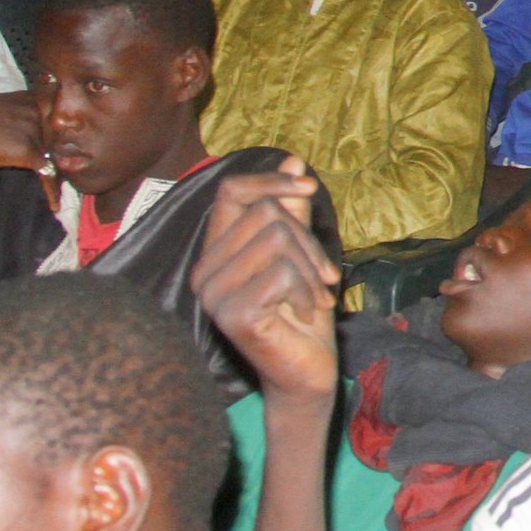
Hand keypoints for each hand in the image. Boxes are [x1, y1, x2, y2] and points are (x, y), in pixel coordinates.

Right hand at [193, 161, 342, 402]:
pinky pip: (282, 273)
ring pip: (277, 239)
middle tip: (325, 276)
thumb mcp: (302, 252)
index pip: (231, 190)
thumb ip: (292, 210)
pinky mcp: (232, 315)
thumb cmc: (302, 313)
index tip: (308, 186)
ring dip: (311, 267)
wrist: (306, 371)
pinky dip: (306, 290)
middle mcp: (205, 271)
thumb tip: (293, 159)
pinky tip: (303, 314)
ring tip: (316, 296)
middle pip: (267, 213)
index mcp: (216, 252)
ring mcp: (213, 295)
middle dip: (309, 240)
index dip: (272, 180)